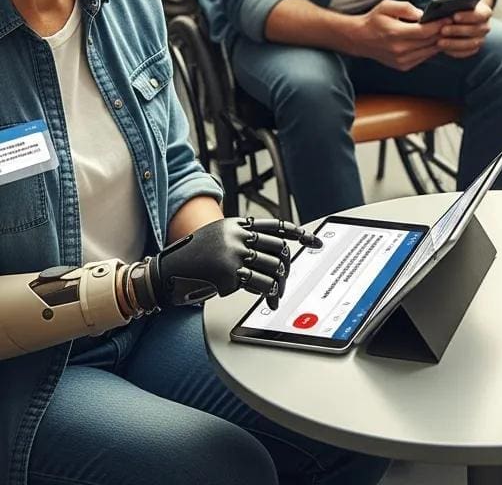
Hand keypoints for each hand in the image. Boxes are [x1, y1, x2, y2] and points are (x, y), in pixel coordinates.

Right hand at [144, 216, 320, 309]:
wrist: (165, 273)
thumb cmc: (191, 260)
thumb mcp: (217, 238)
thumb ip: (241, 239)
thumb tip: (270, 253)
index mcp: (237, 224)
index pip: (276, 226)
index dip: (298, 233)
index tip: (314, 240)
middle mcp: (238, 235)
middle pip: (279, 249)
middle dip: (286, 267)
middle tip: (285, 281)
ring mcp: (235, 253)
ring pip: (273, 267)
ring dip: (280, 284)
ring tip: (277, 294)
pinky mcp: (231, 273)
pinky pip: (261, 284)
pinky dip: (270, 293)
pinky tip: (270, 300)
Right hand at [347, 0, 441, 70]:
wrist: (360, 39)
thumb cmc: (374, 20)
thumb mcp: (386, 6)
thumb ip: (406, 8)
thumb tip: (423, 15)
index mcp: (395, 34)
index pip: (424, 31)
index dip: (439, 25)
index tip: (448, 18)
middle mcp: (399, 50)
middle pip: (429, 42)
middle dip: (442, 32)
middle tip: (452, 23)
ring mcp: (401, 60)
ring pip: (429, 52)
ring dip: (439, 42)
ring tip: (447, 31)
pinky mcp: (403, 66)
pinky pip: (423, 57)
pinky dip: (430, 49)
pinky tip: (434, 40)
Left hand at [437, 0, 492, 58]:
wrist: (458, 18)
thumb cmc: (456, 8)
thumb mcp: (456, 4)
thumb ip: (453, 6)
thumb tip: (442, 10)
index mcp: (484, 12)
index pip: (481, 15)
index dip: (468, 16)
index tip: (455, 16)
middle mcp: (485, 27)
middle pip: (475, 30)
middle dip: (458, 30)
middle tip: (443, 30)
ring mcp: (481, 39)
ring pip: (471, 44)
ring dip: (454, 43)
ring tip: (439, 42)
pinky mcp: (473, 49)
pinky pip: (465, 52)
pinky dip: (454, 51)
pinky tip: (442, 48)